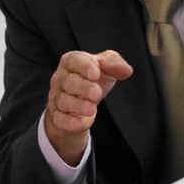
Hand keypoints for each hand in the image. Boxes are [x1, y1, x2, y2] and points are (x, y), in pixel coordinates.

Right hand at [44, 49, 132, 164]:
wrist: (81, 102)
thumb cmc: (92, 79)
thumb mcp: (104, 67)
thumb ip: (114, 63)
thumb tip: (127, 70)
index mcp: (71, 62)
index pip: (73, 60)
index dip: (84, 67)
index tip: (96, 74)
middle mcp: (60, 78)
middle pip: (68, 81)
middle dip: (83, 88)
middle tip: (97, 94)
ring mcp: (57, 98)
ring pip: (63, 101)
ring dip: (77, 105)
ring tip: (92, 109)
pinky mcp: (58, 116)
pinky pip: (60, 119)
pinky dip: (70, 122)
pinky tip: (81, 123)